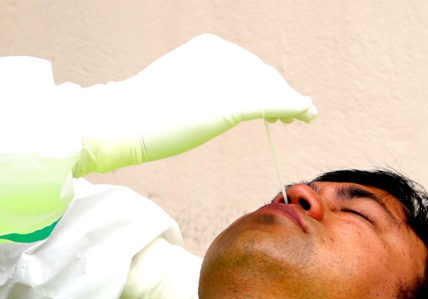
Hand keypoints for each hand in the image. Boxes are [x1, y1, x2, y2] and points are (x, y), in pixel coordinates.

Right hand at [77, 33, 315, 174]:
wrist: (122, 121)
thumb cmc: (140, 113)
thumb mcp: (175, 88)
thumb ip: (200, 88)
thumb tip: (211, 103)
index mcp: (208, 48)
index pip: (248, 66)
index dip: (267, 83)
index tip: (276, 101)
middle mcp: (223, 54)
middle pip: (264, 75)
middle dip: (281, 93)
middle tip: (296, 113)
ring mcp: (228, 77)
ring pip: (272, 89)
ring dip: (292, 102)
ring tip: (304, 115)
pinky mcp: (233, 101)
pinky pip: (273, 103)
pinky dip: (293, 107)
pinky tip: (305, 114)